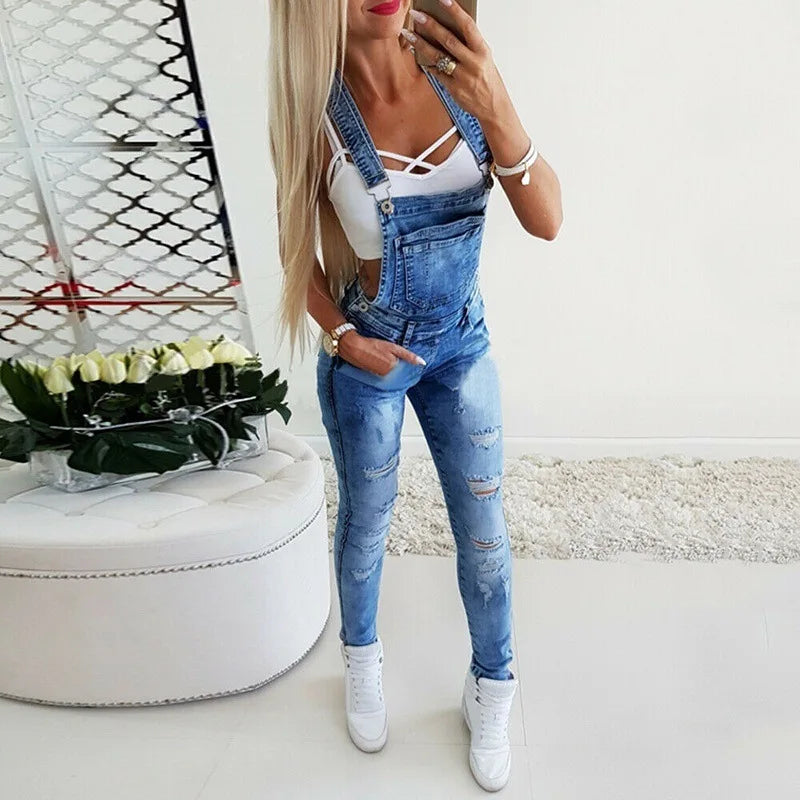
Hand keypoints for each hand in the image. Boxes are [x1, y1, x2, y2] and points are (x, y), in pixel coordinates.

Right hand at [338, 331, 424, 375]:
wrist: (353, 348)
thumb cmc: (372, 345)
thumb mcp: (393, 347)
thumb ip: (408, 356)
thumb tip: (422, 363)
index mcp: (394, 367)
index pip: (407, 369)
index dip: (406, 362)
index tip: (400, 357)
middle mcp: (388, 375)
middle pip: (400, 372)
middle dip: (398, 365)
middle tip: (387, 355)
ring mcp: (381, 378)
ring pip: (392, 374)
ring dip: (391, 368)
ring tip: (381, 357)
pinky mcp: (375, 378)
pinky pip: (384, 375)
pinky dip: (384, 370)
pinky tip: (379, 362)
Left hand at [402, 1, 506, 122]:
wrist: (494, 106)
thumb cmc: (488, 79)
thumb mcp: (485, 58)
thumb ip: (470, 45)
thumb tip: (451, 28)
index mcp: (482, 50)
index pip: (468, 26)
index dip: (455, 11)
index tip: (443, 0)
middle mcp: (473, 62)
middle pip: (448, 40)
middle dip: (430, 25)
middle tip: (416, 15)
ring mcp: (462, 76)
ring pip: (438, 57)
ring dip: (421, 44)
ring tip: (409, 34)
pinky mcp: (454, 89)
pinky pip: (437, 73)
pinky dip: (428, 64)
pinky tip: (419, 57)